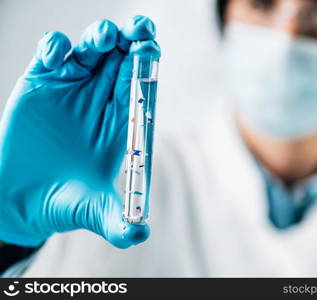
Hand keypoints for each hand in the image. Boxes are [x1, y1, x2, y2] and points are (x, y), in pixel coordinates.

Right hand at [0, 16, 160, 248]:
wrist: (22, 201)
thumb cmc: (64, 203)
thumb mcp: (93, 212)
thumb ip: (116, 222)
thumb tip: (139, 233)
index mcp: (121, 123)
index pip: (140, 86)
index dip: (147, 66)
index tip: (151, 50)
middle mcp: (99, 101)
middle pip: (121, 60)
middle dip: (132, 40)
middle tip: (140, 29)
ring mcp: (70, 89)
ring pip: (91, 50)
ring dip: (100, 36)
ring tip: (104, 38)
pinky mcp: (40, 85)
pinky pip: (51, 55)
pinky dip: (55, 47)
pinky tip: (58, 53)